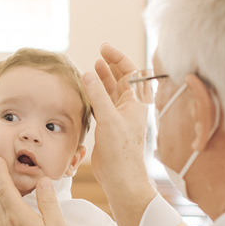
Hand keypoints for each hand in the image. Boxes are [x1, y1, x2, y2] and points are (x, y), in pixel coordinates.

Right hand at [84, 43, 159, 225]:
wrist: (121, 177)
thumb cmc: (121, 151)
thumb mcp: (108, 119)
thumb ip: (98, 95)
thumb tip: (88, 72)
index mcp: (136, 102)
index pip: (130, 72)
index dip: (118, 58)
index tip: (104, 48)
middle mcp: (130, 107)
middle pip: (122, 79)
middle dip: (112, 65)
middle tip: (99, 54)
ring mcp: (120, 117)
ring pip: (112, 91)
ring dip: (104, 79)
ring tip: (94, 67)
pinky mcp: (110, 127)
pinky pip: (104, 104)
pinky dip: (97, 94)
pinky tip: (88, 90)